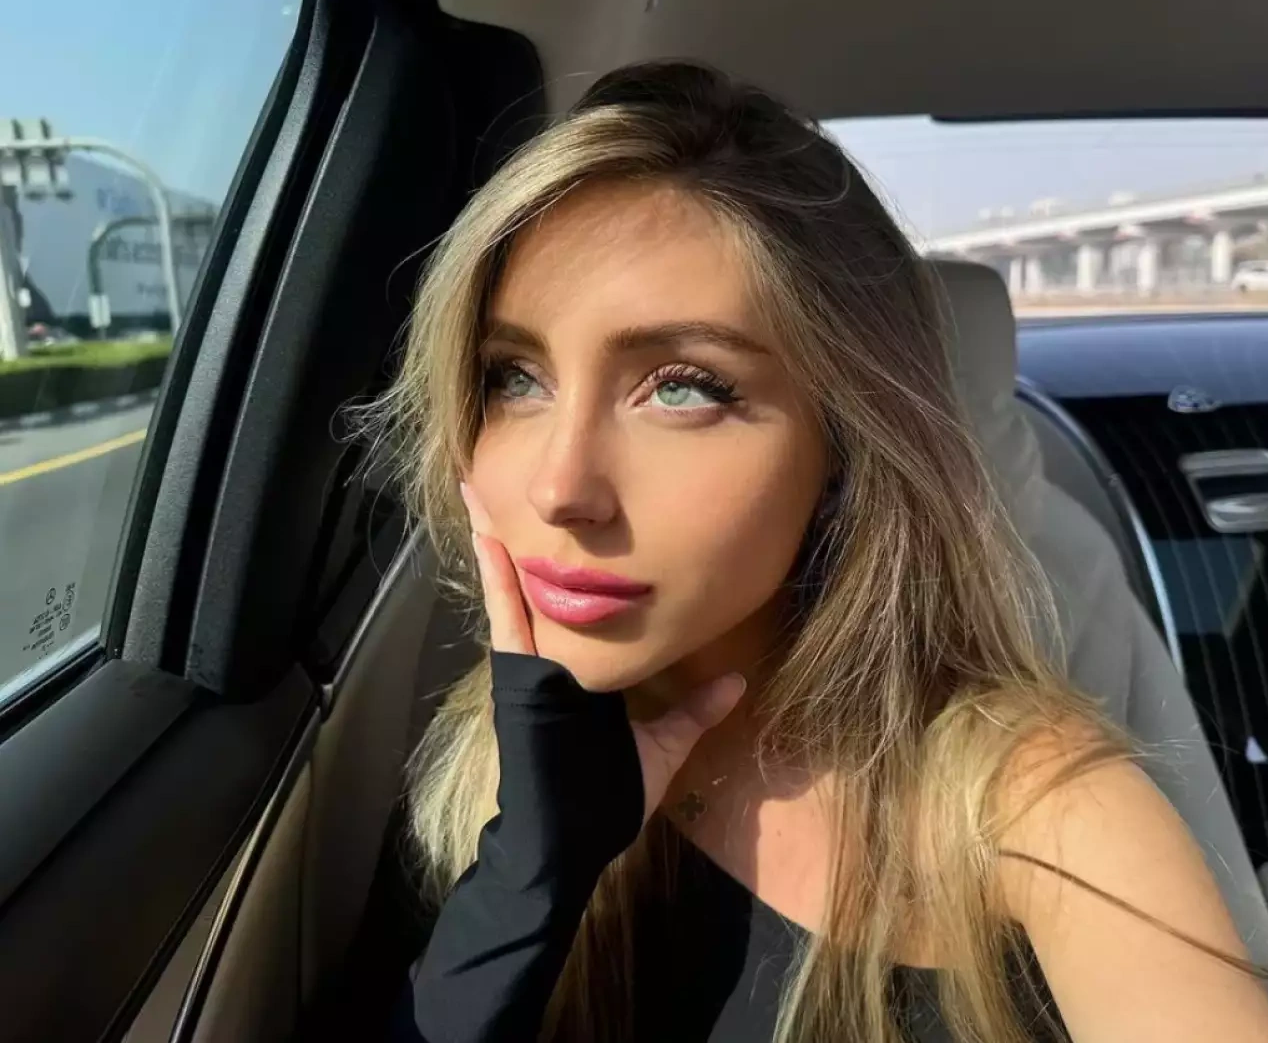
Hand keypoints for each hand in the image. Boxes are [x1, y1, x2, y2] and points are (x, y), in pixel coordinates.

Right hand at [459, 482, 745, 824]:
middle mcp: (545, 660)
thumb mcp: (662, 745)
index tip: (565, 516)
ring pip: (509, 589)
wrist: (563, 845)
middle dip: (513, 532)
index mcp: (574, 671)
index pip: (568, 602)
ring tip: (479, 484)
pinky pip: (506, 619)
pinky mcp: (517, 678)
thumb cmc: (604, 801)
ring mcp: (526, 666)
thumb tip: (736, 679)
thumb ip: (692, 710)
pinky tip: (488, 539)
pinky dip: (496, 579)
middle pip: (529, 582)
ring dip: (494, 538)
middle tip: (498, 474)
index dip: (561, 559)